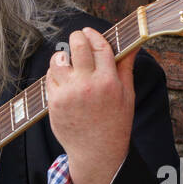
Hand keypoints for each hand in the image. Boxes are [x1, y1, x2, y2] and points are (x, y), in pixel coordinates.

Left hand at [45, 27, 137, 183]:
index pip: (99, 46)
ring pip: (58, 61)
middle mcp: (87, 85)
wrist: (96, 152)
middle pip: (77, 47)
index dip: (93, 35)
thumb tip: (133, 44)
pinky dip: (54, 74)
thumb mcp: (126, 94)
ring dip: (62, 56)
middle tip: (77, 37)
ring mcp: (68, 94)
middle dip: (76, 37)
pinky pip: (49, 79)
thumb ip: (126, 66)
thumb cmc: (114, 122)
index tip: (88, 31)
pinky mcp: (54, 103)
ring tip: (67, 59)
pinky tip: (62, 77)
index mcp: (108, 82)